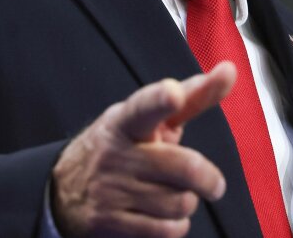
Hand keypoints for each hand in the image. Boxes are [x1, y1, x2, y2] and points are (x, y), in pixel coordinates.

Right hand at [50, 61, 235, 237]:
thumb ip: (190, 98)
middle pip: (183, 167)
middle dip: (208, 180)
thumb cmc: (123, 148)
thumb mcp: (147, 121)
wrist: (64, 190)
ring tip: (170, 194)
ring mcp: (111, 188)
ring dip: (186, 202)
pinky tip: (161, 215)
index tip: (173, 93)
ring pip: (180, 202)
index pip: (144, 107)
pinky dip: (175, 225)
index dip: (160, 99)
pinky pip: (167, 229)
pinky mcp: (110, 221)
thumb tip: (229, 70)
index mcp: (125, 121)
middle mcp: (116, 153)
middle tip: (213, 184)